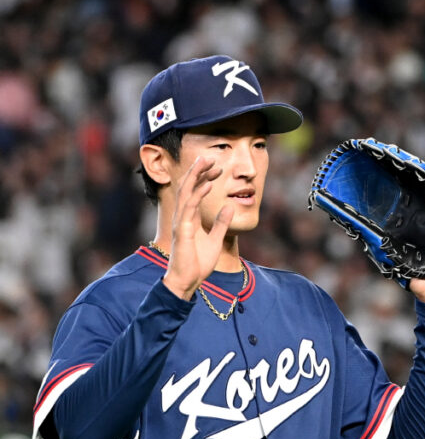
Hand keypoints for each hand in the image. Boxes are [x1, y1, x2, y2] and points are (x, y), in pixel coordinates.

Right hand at [162, 157, 233, 300]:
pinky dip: (198, 195)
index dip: (205, 178)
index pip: (196, 192)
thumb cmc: (198, 263)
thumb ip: (221, 224)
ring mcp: (181, 222)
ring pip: (187, 193)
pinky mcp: (182, 230)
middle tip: (210, 157)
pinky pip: (190, 208)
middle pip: (189, 187)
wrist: (188, 281)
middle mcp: (184, 216)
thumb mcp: (216, 240)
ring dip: (197, 176)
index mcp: (191, 218)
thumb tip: (229, 208)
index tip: (217, 168)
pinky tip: (208, 184)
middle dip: (199, 171)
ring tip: (207, 163)